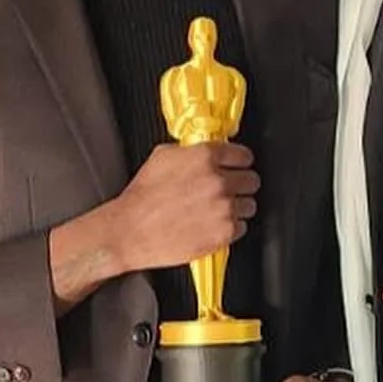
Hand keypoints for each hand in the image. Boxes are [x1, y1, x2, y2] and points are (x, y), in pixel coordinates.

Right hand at [108, 141, 258, 272]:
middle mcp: (218, 181)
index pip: (244, 155)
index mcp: (205, 157)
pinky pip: (242, 227)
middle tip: (227, 190)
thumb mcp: (162, 157)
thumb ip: (191, 150)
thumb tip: (204, 149)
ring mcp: (224, 207)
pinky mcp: (224, 232)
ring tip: (216, 210)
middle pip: (252, 180)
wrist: (130, 230)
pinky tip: (212, 224)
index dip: (239, 162)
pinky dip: (231, 227)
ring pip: (250, 205)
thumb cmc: (142, 197)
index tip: (238, 166)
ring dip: (237, 207)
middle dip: (241, 184)